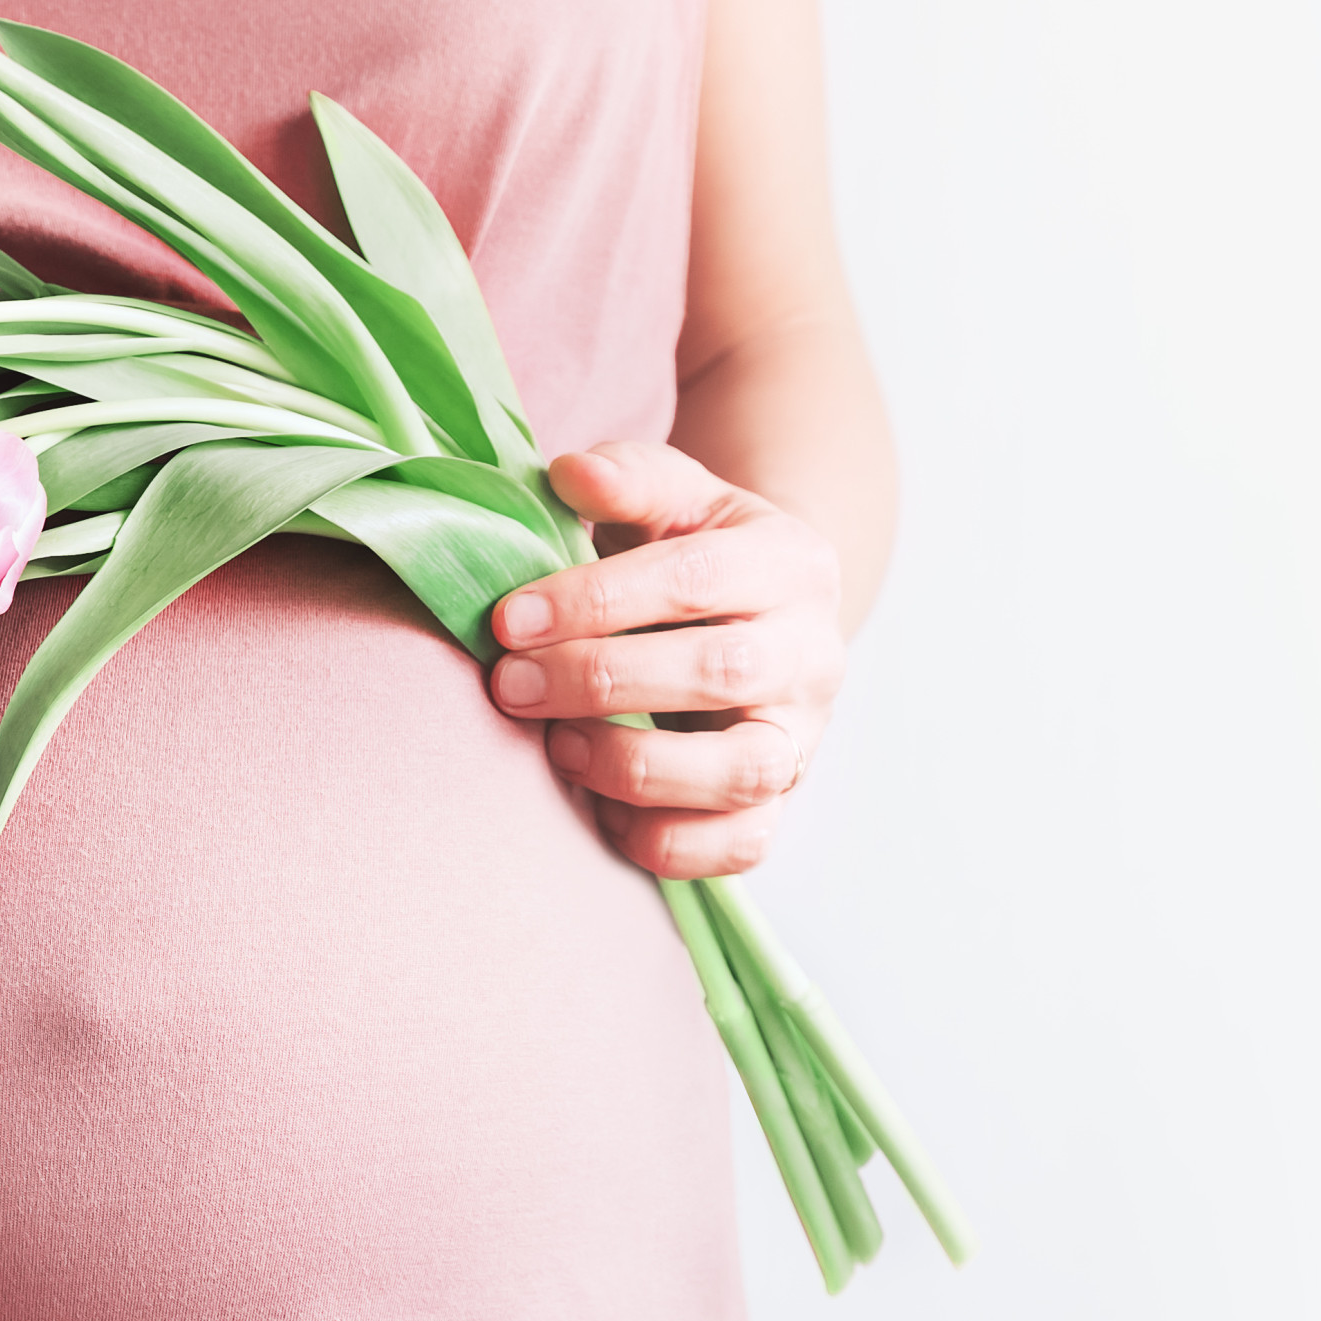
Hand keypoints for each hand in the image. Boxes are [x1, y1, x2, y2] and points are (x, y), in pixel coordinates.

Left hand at [488, 440, 848, 877]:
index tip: (508, 620)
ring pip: (742, 772)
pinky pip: (740, 845)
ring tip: (556, 747)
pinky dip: (666, 840)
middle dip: (601, 683)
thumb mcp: (673, 498)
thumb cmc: (697, 552)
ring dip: (635, 766)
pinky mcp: (781, 801)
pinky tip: (602, 808)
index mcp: (790, 562)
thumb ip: (629, 479)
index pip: (694, 579)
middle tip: (511, 685)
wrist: (764, 616)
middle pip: (720, 674)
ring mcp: (803, 735)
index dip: (596, 602)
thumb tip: (571, 474)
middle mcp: (812, 653)